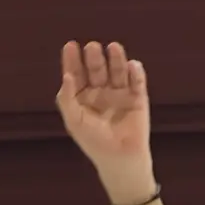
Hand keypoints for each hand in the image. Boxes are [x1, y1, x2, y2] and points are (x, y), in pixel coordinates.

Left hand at [57, 41, 153, 202]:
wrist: (120, 159)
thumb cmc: (93, 141)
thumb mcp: (74, 120)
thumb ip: (66, 98)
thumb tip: (66, 76)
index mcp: (83, 96)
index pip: (77, 73)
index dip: (73, 60)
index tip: (71, 45)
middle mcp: (101, 91)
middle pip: (97, 69)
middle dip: (94, 58)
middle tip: (92, 47)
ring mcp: (120, 93)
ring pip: (117, 71)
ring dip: (116, 59)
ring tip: (113, 47)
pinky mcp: (138, 98)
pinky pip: (137, 82)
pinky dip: (136, 73)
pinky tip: (132, 65)